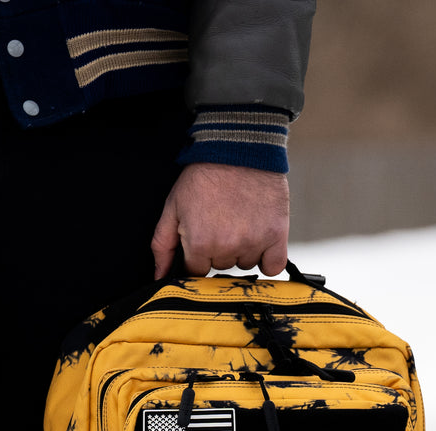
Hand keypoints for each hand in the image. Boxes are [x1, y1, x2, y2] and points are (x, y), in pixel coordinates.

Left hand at [151, 163, 289, 279]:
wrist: (238, 148)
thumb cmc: (204, 175)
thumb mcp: (173, 206)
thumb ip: (163, 246)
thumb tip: (159, 277)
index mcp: (199, 243)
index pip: (196, 271)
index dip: (198, 254)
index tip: (203, 235)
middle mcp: (226, 247)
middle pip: (221, 267)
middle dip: (219, 249)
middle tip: (222, 220)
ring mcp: (253, 243)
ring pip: (245, 264)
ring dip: (243, 250)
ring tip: (241, 219)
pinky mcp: (276, 236)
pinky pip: (273, 266)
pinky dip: (268, 259)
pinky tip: (260, 239)